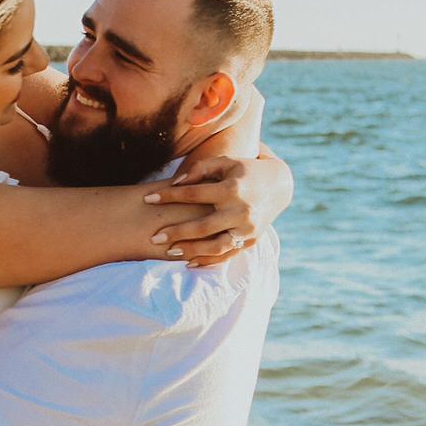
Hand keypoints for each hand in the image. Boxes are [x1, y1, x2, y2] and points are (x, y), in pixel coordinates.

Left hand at [143, 149, 293, 266]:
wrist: (278, 186)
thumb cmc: (243, 171)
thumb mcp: (225, 162)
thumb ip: (200, 169)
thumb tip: (175, 183)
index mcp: (232, 188)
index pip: (194, 194)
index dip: (169, 196)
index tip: (148, 199)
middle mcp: (240, 211)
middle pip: (203, 226)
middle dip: (177, 232)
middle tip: (154, 237)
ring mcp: (247, 228)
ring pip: (216, 246)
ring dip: (191, 251)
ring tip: (169, 253)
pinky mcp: (251, 240)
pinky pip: (227, 256)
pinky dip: (208, 261)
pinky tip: (189, 262)